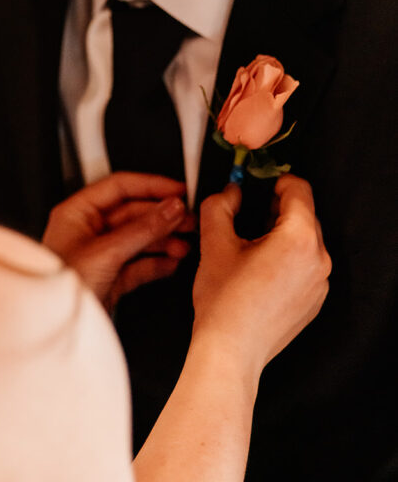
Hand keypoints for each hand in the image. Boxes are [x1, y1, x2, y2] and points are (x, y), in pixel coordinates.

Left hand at [42, 172, 194, 311]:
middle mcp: (87, 231)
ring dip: (163, 240)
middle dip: (162, 217)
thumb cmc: (59, 288)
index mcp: (77, 213)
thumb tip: (170, 208)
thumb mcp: (106, 252)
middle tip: (187, 219)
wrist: (51, 330)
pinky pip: (137, 265)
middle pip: (133, 214)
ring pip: (138, 239)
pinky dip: (156, 263)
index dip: (150, 186)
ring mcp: (99, 256)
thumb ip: (143, 229)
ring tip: (185, 243)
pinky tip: (172, 262)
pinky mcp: (108, 280)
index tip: (177, 191)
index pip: (119, 188)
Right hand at [192, 174, 331, 377]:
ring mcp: (319, 282)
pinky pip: (305, 265)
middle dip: (276, 209)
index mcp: (298, 239)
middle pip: (303, 214)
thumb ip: (220, 204)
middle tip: (248, 215)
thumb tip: (230, 191)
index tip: (259, 183)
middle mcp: (317, 259)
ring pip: (304, 240)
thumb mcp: (214, 241)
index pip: (298, 189)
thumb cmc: (225, 303)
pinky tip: (259, 271)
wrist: (231, 352)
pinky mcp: (314, 299)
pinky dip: (286, 258)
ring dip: (281, 234)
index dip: (275, 180)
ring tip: (250, 247)